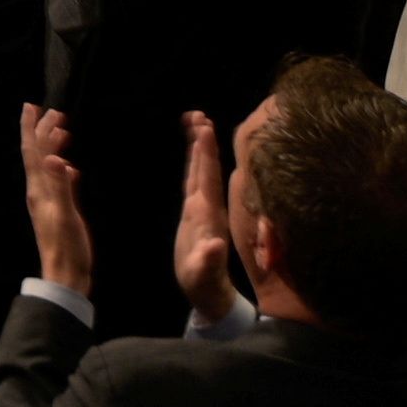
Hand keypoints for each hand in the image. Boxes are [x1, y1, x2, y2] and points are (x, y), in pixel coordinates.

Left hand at [16, 101, 95, 296]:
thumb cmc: (67, 247)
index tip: (31, 106)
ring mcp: (48, 201)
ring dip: (53, 147)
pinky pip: (58, 183)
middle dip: (43, 132)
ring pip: (48, 166)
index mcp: (39, 190)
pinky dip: (63, 170)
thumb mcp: (66, 215)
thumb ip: (61, 186)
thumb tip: (54, 157)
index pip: (33, 152)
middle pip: (39, 155)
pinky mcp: (59, 211)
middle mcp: (39, 192)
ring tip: (62, 132)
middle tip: (54, 112)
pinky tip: (71, 168)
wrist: (66, 275)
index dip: (31, 128)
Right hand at [169, 110, 243, 324]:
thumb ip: (209, 260)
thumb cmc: (203, 284)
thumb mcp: (203, 274)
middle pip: (205, 168)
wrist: (210, 293)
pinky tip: (191, 153)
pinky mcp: (197, 214)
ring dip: (199, 147)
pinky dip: (193, 163)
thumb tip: (215, 244)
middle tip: (198, 114)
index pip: (206, 177)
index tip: (204, 127)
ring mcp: (204, 209)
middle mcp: (207, 207)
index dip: (205, 154)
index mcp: (207, 215)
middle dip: (202, 141)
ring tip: (196, 123)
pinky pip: (195, 180)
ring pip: (201, 171)